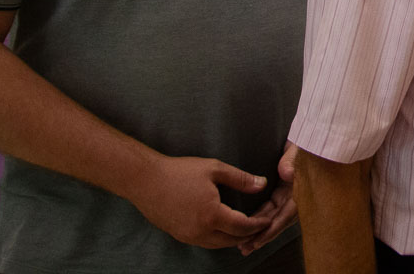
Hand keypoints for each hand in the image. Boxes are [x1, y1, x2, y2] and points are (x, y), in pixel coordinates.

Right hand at [128, 154, 270, 249]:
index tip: (268, 219)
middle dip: (249, 234)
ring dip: (234, 238)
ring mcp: (188, 236)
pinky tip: (224, 229)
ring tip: (246, 229)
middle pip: (232, 240)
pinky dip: (219, 239)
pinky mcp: (179, 235)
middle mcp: (200, 231)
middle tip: (261, 225)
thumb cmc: (179, 172)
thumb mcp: (214, 169)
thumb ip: (241, 179)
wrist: (145, 181)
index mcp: (211, 215)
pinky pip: (205, 242)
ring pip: (218, 244)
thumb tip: (262, 184)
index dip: (258, 224)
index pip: (242, 227)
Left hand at [239, 143, 298, 254]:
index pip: (288, 213)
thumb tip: (288, 174)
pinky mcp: (283, 189)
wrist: (312, 131)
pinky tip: (249, 225)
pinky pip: (271, 207)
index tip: (259, 238)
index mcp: (304, 187)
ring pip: (274, 215)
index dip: (274, 227)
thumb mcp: (301, 148)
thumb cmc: (308, 140)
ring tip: (244, 244)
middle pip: (279, 218)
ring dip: (260, 229)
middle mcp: (298, 193)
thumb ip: (293, 160)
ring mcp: (290, 191)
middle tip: (246, 247)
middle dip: (263, 234)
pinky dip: (261, 217)